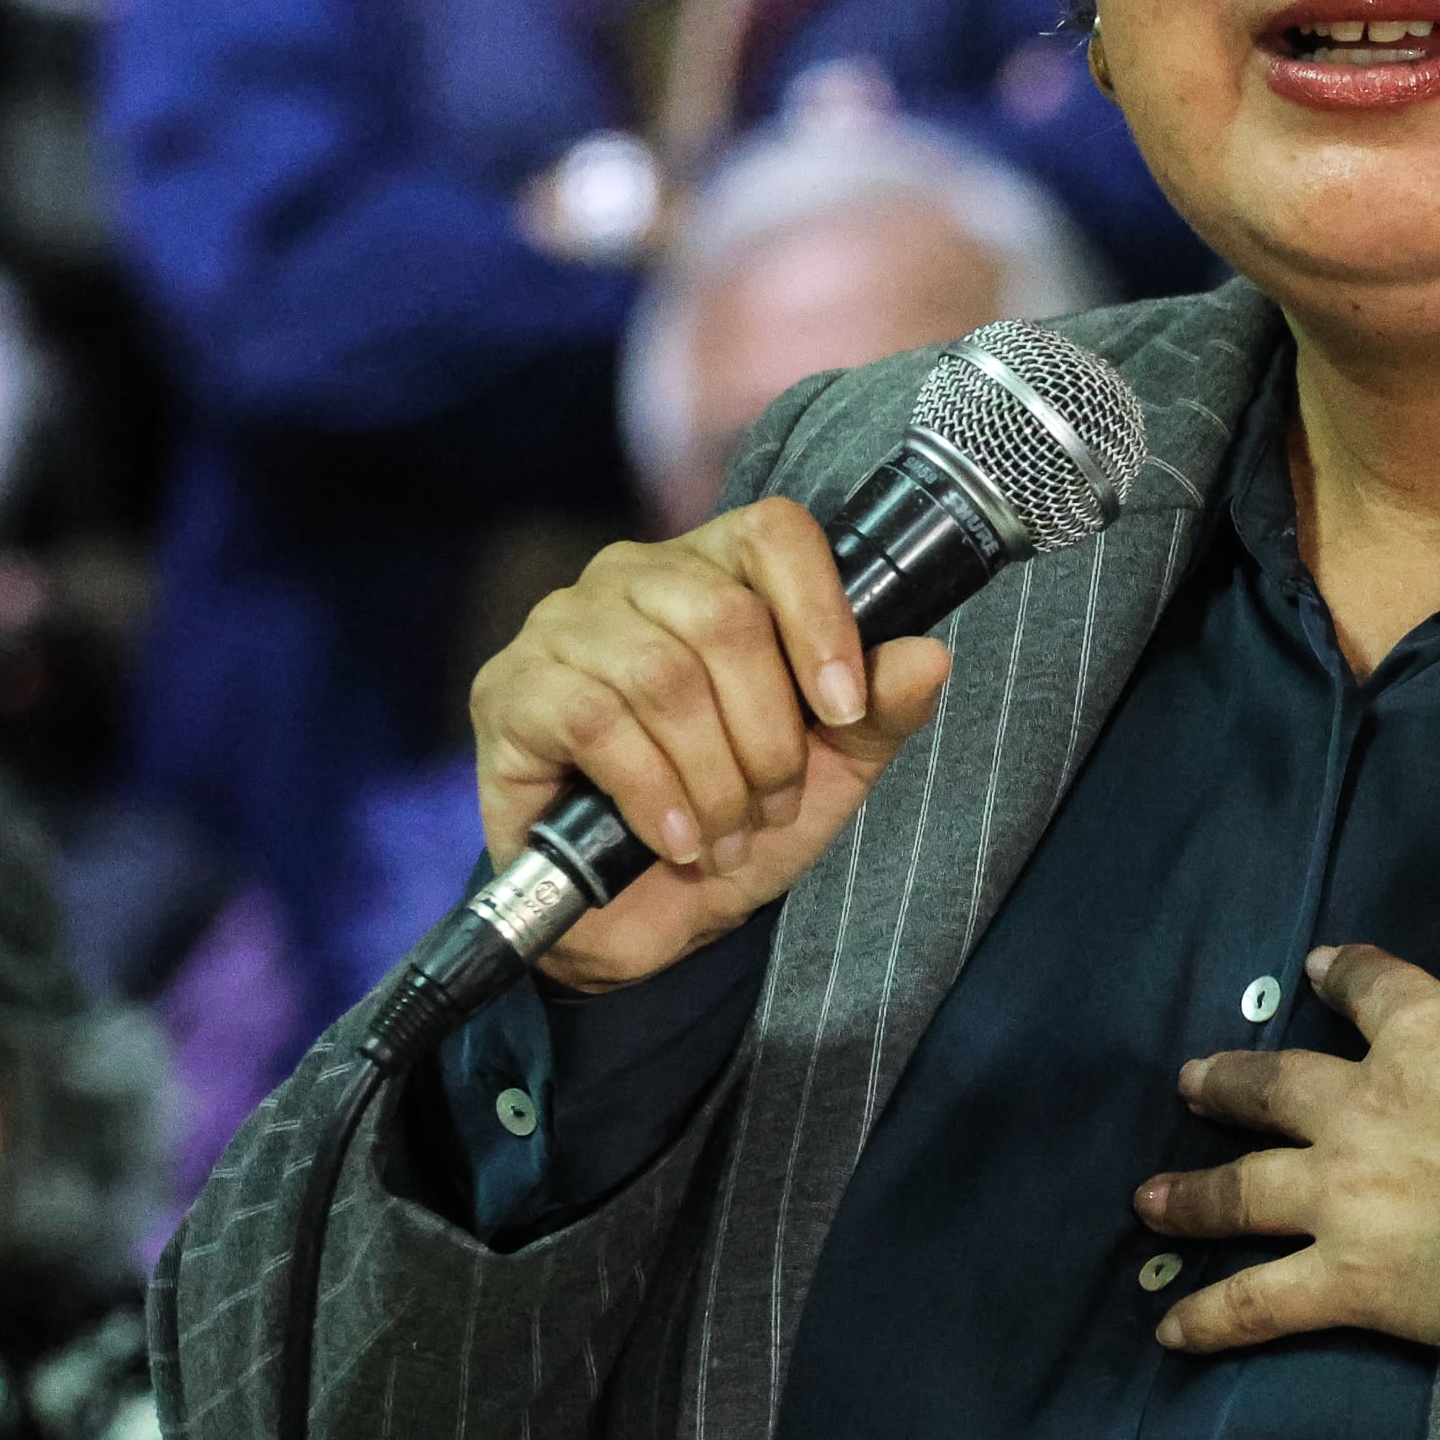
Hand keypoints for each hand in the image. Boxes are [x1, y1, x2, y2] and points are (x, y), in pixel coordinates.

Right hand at [466, 497, 949, 993]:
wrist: (636, 908)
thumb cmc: (730, 818)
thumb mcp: (828, 774)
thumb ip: (879, 713)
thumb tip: (928, 655)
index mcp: (715, 571)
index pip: (774, 532)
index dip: (821, 616)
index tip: (845, 710)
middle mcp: (633, 576)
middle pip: (724, 616)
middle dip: (768, 733)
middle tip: (773, 805)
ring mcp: (563, 625)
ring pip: (662, 673)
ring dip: (712, 775)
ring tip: (725, 834)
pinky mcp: (511, 690)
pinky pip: (594, 721)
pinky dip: (651, 793)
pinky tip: (673, 840)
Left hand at [1136, 840, 1439, 1353]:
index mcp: (1422, 1033)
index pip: (1367, 990)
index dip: (1338, 976)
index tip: (1313, 968)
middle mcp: (1364, 1108)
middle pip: (1277, 1089)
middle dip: (1230, 1085)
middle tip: (1189, 1082)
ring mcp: (1346, 1195)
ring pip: (1247, 1190)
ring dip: (1195, 1196)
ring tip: (1146, 1199)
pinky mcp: (1351, 1278)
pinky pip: (1264, 1301)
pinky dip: (1215, 1317)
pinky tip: (1169, 1331)